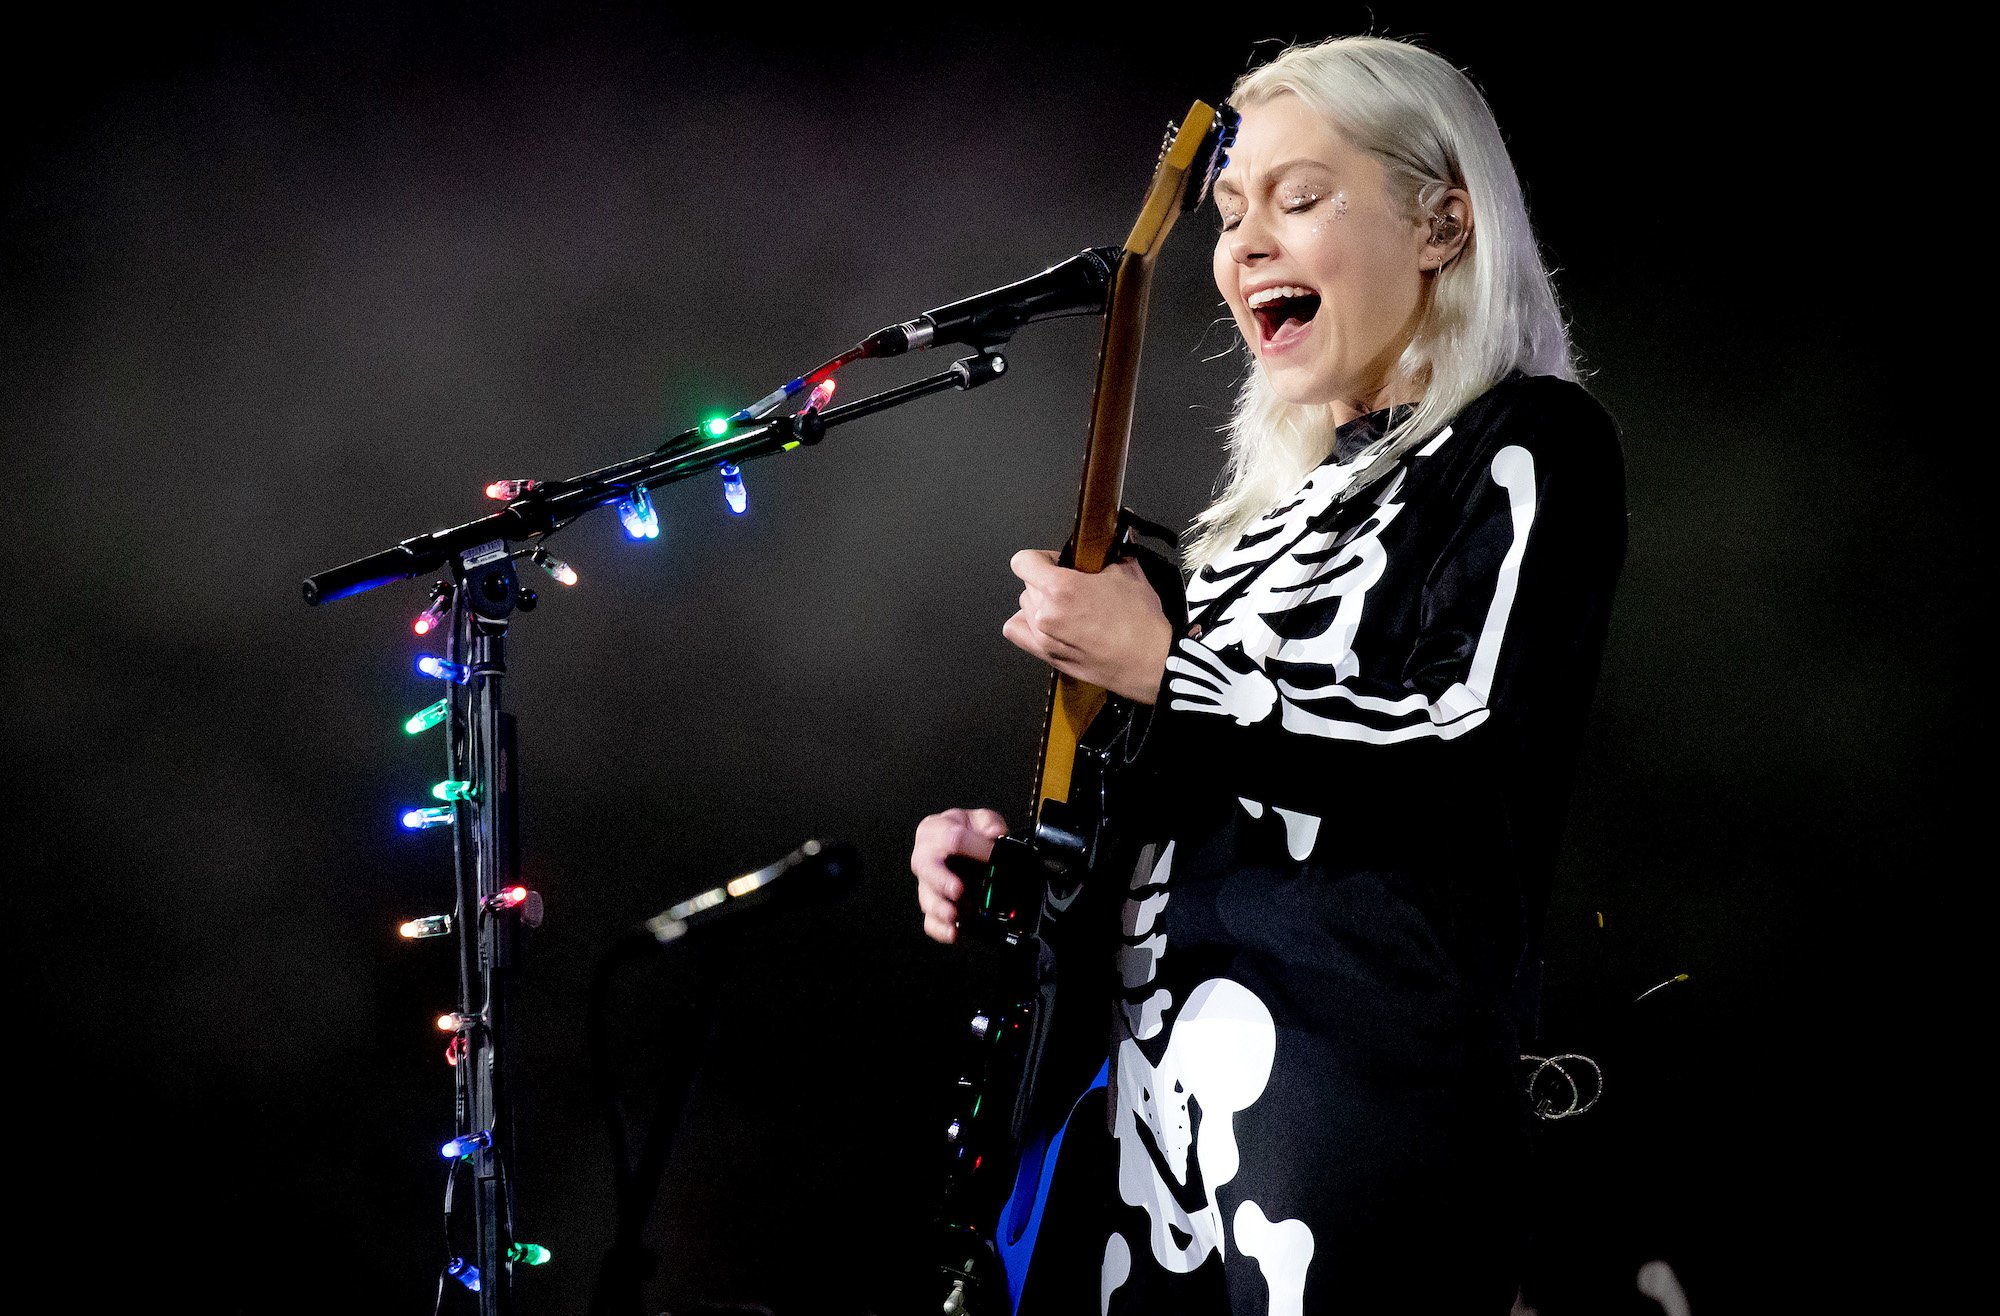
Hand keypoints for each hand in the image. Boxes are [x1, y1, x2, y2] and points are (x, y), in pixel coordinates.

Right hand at [911, 807, 1007, 944]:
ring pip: (926, 898)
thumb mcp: (983, 819)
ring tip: (956, 916)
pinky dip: (940, 929)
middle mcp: (925, 857)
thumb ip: (990, 824)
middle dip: (942, 882)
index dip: (974, 848)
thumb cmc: (969, 832)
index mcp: (935, 830)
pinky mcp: (933, 906)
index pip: (952, 838)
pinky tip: (953, 933)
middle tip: (958, 891)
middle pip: (927, 869)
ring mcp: (927, 884)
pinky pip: (930, 921)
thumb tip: (995, 837)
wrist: (966, 846)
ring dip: (941, 909)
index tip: (992, 857)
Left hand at [1002, 550, 1172, 703]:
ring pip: (1025, 608)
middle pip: (1027, 584)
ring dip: (1040, 603)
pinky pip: (1017, 633)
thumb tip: (1106, 543)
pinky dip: (1026, 624)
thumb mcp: (1129, 574)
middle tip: (1071, 585)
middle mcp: (1046, 614)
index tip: (1056, 562)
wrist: (1152, 662)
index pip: (1023, 561)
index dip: (1041, 557)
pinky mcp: (1049, 657)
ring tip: (1066, 607)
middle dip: (1046, 580)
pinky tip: (1046, 623)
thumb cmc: (1142, 624)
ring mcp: (1044, 638)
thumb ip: (1108, 555)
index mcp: (1061, 588)